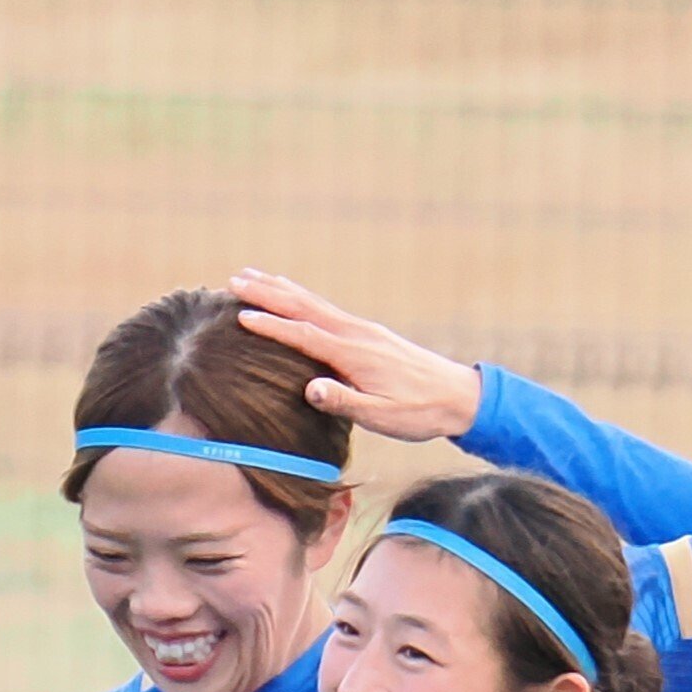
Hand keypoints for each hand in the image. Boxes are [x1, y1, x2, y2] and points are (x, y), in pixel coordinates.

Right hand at [226, 268, 481, 441]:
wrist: (457, 395)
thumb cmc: (419, 412)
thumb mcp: (382, 416)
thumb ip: (345, 402)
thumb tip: (310, 389)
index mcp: (354, 354)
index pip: (304, 335)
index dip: (272, 326)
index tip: (241, 316)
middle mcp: (356, 334)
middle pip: (305, 307)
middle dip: (268, 293)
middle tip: (235, 279)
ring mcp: (363, 330)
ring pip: (315, 303)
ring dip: (282, 288)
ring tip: (254, 276)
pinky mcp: (368, 333)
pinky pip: (327, 309)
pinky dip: (303, 298)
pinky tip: (294, 297)